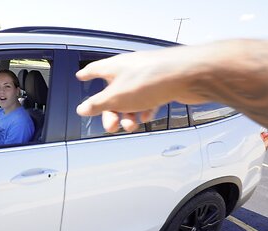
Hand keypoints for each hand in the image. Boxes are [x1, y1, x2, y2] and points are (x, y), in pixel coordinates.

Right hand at [75, 46, 210, 131]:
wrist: (187, 75)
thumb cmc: (150, 80)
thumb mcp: (115, 98)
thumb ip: (98, 104)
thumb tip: (82, 108)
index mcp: (114, 67)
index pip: (95, 69)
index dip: (87, 74)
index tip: (81, 76)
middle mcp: (130, 69)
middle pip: (113, 92)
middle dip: (110, 111)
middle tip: (110, 125)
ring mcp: (147, 76)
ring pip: (131, 99)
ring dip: (128, 114)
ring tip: (130, 125)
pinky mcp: (162, 84)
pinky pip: (148, 99)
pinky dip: (144, 109)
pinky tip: (146, 116)